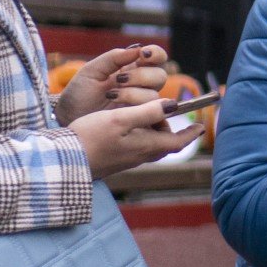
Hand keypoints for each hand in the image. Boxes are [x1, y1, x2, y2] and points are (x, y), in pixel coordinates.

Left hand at [55, 45, 169, 125]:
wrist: (69, 118)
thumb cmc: (79, 94)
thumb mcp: (92, 70)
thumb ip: (114, 57)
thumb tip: (138, 49)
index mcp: (132, 68)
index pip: (156, 58)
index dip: (155, 54)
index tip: (143, 55)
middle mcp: (141, 85)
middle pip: (160, 76)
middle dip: (141, 76)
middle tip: (119, 80)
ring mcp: (142, 104)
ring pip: (155, 95)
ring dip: (133, 93)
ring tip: (111, 96)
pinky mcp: (141, 120)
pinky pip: (151, 113)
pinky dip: (137, 108)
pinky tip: (120, 108)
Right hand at [71, 100, 203, 179]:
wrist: (64, 161)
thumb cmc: (91, 138)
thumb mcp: (120, 120)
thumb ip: (148, 112)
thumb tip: (173, 105)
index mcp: (147, 146)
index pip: (178, 142)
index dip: (191, 133)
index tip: (201, 126)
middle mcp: (141, 155)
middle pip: (165, 141)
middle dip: (169, 127)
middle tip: (162, 111)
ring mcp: (128, 159)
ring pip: (151, 144)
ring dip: (153, 129)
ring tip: (143, 113)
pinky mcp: (116, 159)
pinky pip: (137, 146)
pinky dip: (139, 133)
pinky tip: (125, 125)